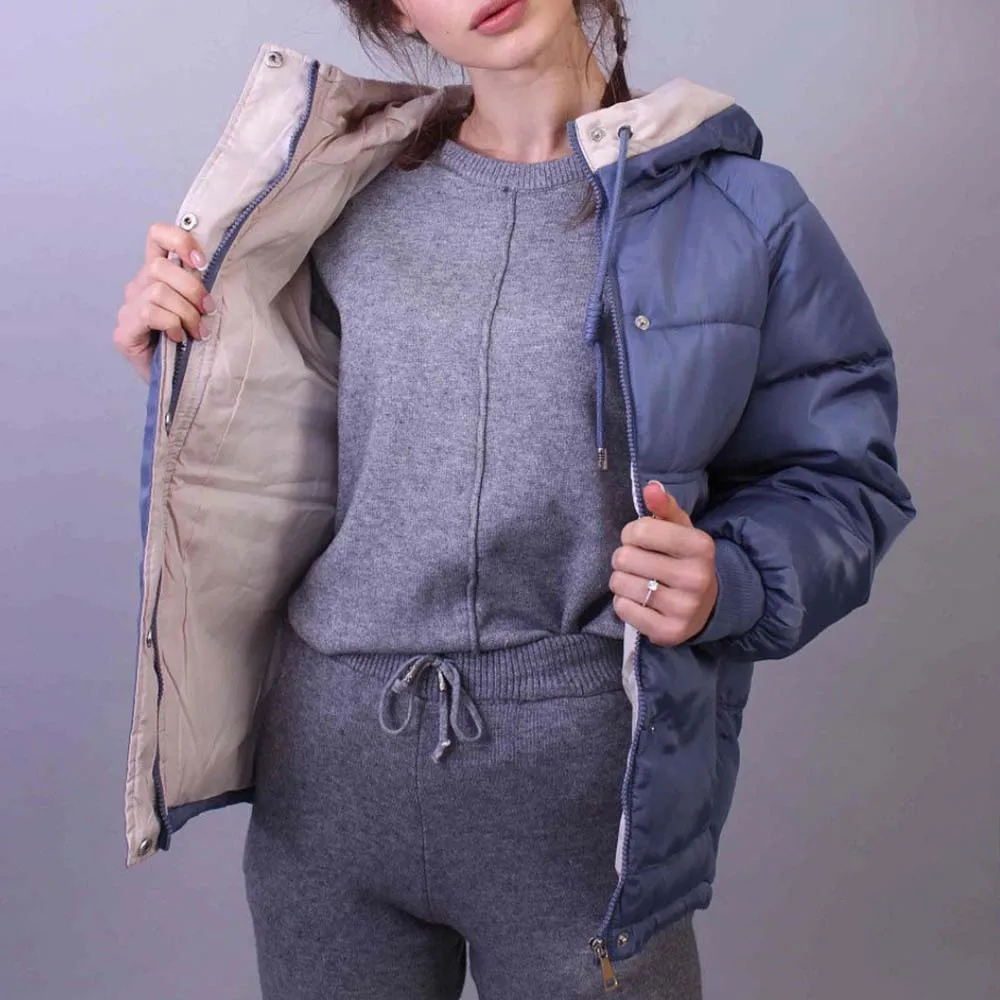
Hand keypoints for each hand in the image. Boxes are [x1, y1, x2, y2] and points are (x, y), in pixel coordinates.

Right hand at [112, 223, 216, 383]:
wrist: (179, 384)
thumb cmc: (194, 344)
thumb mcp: (203, 309)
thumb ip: (202, 288)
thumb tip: (218, 271)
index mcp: (158, 275)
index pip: (157, 235)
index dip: (179, 239)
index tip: (202, 262)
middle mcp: (139, 286)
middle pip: (160, 266)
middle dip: (192, 289)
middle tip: (208, 311)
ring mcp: (128, 308)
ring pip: (158, 291)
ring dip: (186, 313)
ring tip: (198, 332)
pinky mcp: (124, 332)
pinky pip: (149, 314)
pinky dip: (171, 325)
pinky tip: (179, 338)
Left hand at [609, 481, 718, 646]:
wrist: (708, 605)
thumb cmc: (685, 560)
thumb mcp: (681, 530)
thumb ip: (664, 506)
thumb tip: (650, 487)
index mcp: (700, 546)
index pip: (640, 530)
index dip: (631, 533)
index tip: (639, 539)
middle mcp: (696, 578)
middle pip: (625, 557)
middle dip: (624, 556)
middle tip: (637, 562)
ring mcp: (683, 608)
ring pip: (620, 584)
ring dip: (621, 579)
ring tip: (637, 579)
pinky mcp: (668, 632)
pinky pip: (623, 609)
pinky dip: (623, 602)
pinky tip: (639, 599)